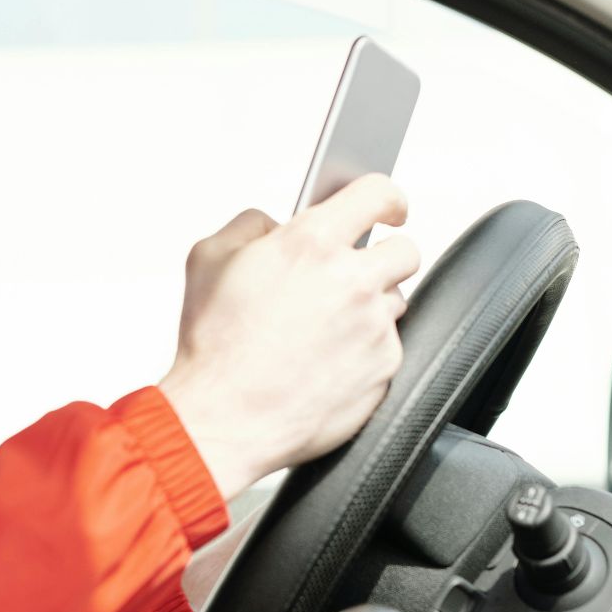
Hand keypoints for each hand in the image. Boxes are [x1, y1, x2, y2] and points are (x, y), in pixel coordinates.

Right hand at [159, 174, 419, 500]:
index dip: (386, 197)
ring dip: (369, 307)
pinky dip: (363, 350)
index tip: (389, 207)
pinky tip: (324, 360)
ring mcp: (374, 327)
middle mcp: (352, 280)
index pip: (377, 193)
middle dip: (381, 258)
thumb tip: (277, 224)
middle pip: (403, 251)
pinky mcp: (384, 368)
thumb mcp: (208, 259)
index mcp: (311, 244)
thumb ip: (251, 224)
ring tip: (323, 328)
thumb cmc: (213, 344)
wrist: (224, 417)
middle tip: (349, 276)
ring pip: (394, 301)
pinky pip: (386, 346)